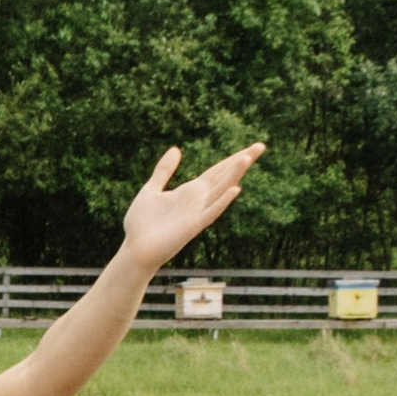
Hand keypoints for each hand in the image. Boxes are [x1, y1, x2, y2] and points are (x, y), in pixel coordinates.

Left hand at [119, 142, 264, 273]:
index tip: (252, 147)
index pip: (217, 171)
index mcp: (190, 191)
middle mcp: (198, 200)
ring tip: (247, 158)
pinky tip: (235, 189)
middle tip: (261, 146)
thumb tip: (176, 149)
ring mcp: (197, 213)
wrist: (134, 249)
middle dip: (242, 161)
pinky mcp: (192, 227)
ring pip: (221, 191)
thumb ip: (164, 170)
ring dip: (233, 175)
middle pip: (225, 177)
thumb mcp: (151, 189)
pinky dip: (222, 202)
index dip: (233, 158)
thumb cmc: (141, 224)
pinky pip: (210, 213)